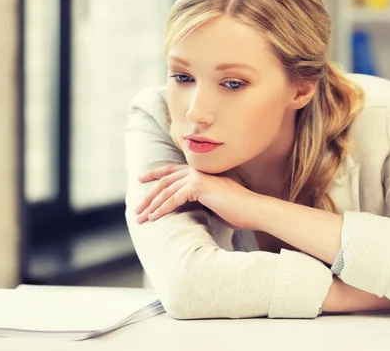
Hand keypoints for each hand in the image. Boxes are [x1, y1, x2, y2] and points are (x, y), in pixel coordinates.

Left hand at [134, 164, 262, 229]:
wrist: (252, 209)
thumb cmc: (237, 210)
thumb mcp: (214, 202)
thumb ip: (199, 199)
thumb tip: (186, 207)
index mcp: (201, 172)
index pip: (173, 170)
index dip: (156, 174)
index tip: (142, 178)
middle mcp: (197, 171)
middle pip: (165, 181)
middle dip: (149, 195)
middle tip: (137, 208)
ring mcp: (197, 177)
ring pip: (166, 191)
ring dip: (151, 206)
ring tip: (141, 218)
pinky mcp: (198, 187)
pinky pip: (173, 200)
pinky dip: (162, 210)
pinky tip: (153, 218)